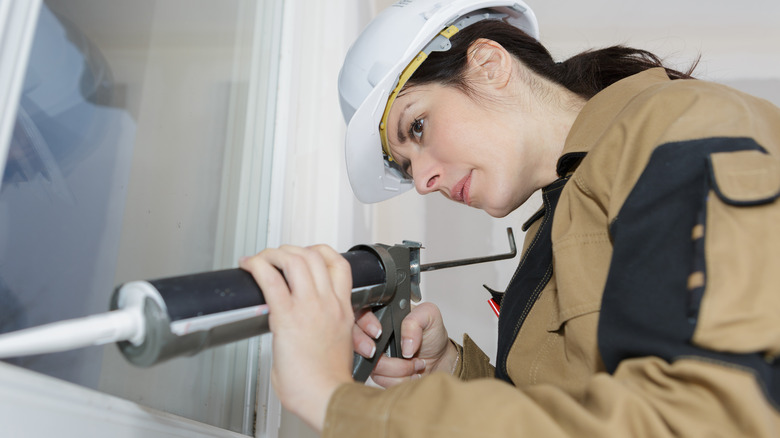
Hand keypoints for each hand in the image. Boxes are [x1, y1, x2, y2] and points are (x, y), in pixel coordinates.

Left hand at [240, 245, 353, 431]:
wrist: (327, 397)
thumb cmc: (328, 383)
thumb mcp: (336, 347)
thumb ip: (322, 331)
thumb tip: (301, 333)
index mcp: (343, 311)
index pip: (339, 265)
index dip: (321, 252)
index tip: (307, 254)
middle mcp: (328, 303)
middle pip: (314, 255)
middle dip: (292, 249)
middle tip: (277, 256)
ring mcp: (310, 307)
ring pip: (295, 259)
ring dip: (275, 253)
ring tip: (262, 258)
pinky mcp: (287, 317)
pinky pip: (271, 280)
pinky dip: (258, 267)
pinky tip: (250, 267)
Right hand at [353, 302, 458, 386]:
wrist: (440, 360)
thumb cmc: (432, 335)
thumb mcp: (429, 316)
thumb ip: (415, 321)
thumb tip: (404, 344)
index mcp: (381, 315)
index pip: (359, 314)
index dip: (364, 324)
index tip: (378, 332)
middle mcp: (373, 336)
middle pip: (356, 343)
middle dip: (371, 350)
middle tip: (387, 352)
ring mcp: (374, 357)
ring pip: (372, 366)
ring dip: (398, 368)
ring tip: (415, 362)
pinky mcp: (379, 375)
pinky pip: (381, 381)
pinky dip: (400, 379)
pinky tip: (411, 373)